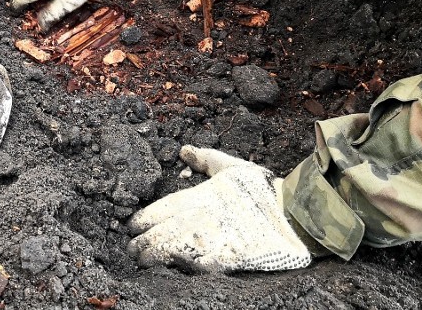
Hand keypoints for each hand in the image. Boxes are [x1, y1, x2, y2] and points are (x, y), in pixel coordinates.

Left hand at [128, 146, 311, 272]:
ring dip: (153, 257)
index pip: (159, 210)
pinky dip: (179, 269)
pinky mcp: (223, 260)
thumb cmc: (260, 189)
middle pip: (159, 234)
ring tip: (141, 262)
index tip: (131, 226)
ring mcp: (209, 241)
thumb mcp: (230, 166)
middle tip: (130, 249)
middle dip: (141, 243)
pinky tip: (169, 271)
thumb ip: (205, 158)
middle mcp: (198, 219)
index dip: (142, 220)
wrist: (290, 215)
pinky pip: (194, 267)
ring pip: (170, 251)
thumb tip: (184, 150)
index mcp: (197, 197)